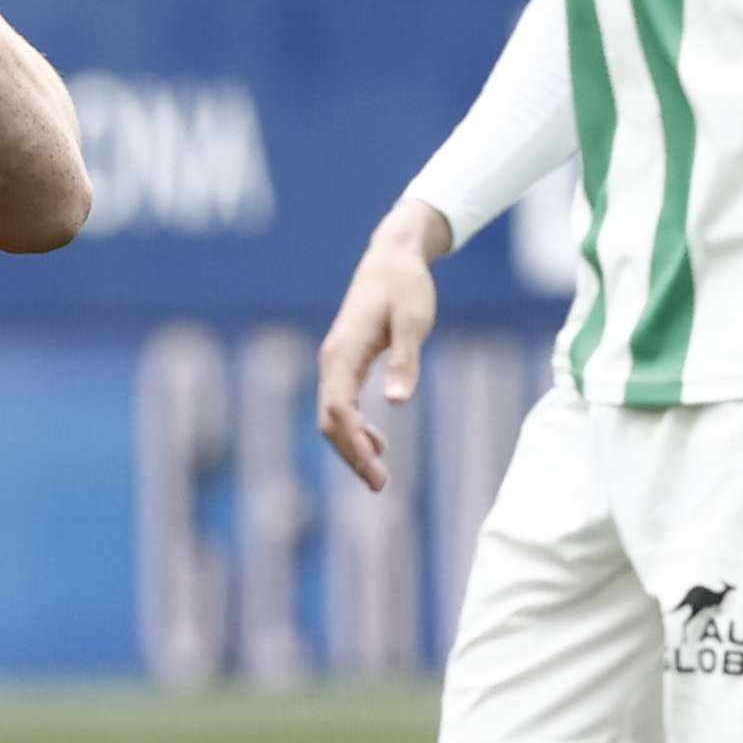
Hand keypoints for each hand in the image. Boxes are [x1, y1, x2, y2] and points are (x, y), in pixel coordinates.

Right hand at [315, 200, 450, 491]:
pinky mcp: (346, 362)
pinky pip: (341, 404)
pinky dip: (354, 429)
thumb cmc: (405, 286)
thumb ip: (405, 360)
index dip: (352, 442)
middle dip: (350, 455)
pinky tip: (377, 444)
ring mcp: (336, 362)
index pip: (339, 408)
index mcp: (344, 352)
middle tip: (379, 486)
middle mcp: (332, 360)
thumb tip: (397, 401)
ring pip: (332, 415)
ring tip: (378, 476)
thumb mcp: (413, 321)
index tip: (374, 468)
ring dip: (351, 446)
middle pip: (330, 419)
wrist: (391, 257)